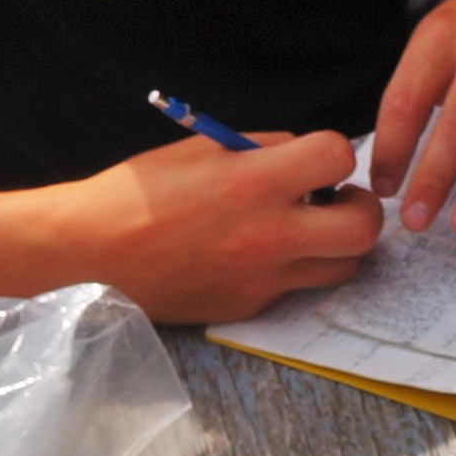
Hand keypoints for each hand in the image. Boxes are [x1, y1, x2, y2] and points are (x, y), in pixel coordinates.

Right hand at [70, 128, 378, 323]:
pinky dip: (295, 269)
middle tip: (339, 200)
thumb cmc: (138, 192)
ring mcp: (263, 277)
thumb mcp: (200, 148)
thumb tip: (303, 156)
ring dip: (339, 245)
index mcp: (254, 182)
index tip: (318, 160)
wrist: (91, 252)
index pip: (339, 157)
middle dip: (362, 208)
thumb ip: (262, 149)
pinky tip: (264, 253)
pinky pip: (297, 288)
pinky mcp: (250, 307)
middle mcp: (269, 235)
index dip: (335, 153)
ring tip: (311, 229)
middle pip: (364, 229)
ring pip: (345, 268)